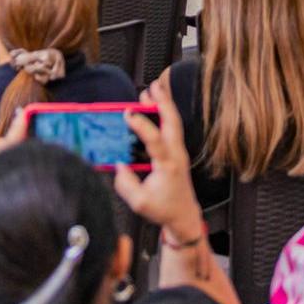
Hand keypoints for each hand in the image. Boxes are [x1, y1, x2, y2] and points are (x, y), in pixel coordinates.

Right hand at [113, 75, 201, 236]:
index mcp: (168, 165)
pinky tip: (156, 107)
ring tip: (153, 89)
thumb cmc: (164, 210)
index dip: (141, 125)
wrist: (184, 216)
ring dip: (164, 104)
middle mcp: (176, 155)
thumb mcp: (139, 202)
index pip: (155, 139)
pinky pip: (173, 128)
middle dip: (162, 102)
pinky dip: (165, 114)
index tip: (128, 114)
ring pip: (174, 122)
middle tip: (151, 87)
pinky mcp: (177, 153)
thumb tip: (119, 166)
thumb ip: (126, 183)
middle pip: (173, 122)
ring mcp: (179, 152)